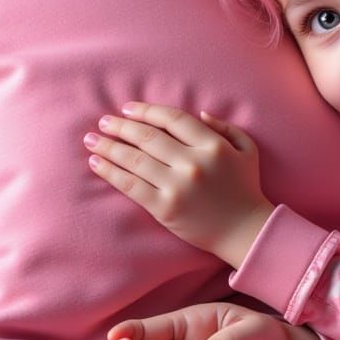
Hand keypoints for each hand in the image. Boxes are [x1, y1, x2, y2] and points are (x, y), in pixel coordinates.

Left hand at [85, 102, 272, 267]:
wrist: (245, 231)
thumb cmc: (245, 188)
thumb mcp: (247, 151)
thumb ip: (226, 128)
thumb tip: (200, 113)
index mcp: (213, 145)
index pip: (172, 119)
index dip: (146, 111)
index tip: (127, 108)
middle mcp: (193, 163)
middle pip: (148, 137)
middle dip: (121, 126)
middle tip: (104, 122)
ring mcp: (177, 186)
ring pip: (134, 159)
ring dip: (108, 147)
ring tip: (92, 140)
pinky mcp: (164, 207)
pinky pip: (130, 185)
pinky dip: (110, 172)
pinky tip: (96, 163)